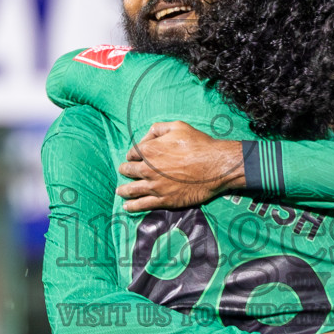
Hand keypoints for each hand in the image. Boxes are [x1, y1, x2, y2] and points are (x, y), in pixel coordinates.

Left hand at [116, 121, 244, 211]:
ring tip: (119, 191)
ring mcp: (155, 186)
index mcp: (149, 150)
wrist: (214, 166)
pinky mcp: (164, 200)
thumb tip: (146, 137)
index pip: (132, 153)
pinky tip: (127, 206)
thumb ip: (157, 129)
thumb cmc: (198, 144)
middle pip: (128, 171)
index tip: (134, 157)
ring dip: (123, 190)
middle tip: (124, 171)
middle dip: (125, 170)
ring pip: (132, 189)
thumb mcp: (177, 126)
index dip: (133, 154)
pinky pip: (143, 204)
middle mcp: (147, 169)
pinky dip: (133, 206)